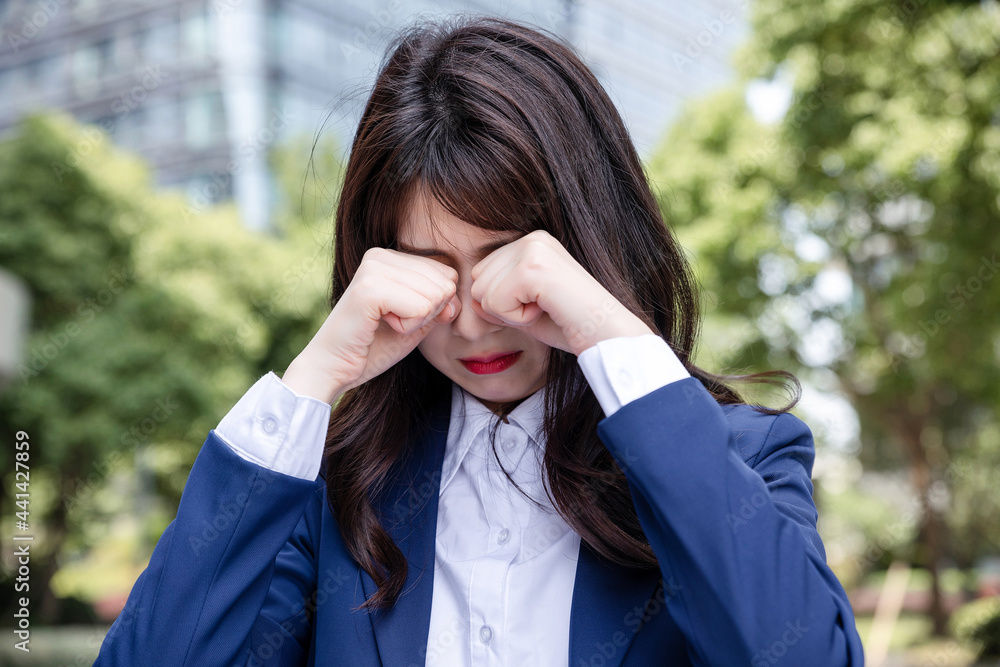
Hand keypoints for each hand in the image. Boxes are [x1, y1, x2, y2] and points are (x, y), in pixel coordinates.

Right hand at [284, 247, 460, 401]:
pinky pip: (421, 307)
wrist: (333, 369)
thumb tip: (455, 298)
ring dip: (415, 321)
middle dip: (426, 313)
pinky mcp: (370, 289)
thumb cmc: (374, 346)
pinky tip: (379, 327)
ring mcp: (373, 268)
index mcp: (391, 257)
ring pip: (435, 295)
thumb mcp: (417, 321)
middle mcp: (380, 255)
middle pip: (444, 283)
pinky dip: (407, 327)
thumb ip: (441, 304)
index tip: (399, 317)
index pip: (447, 274)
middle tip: (390, 323)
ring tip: (383, 324)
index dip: (435, 306)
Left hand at [468, 230, 654, 355]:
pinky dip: (517, 318)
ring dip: (511, 314)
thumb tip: (469, 298)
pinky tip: (546, 311)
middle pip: (477, 283)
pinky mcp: (533, 267)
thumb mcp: (524, 307)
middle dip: (502, 308)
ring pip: (482, 294)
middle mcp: (531, 239)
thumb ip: (496, 297)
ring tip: (546, 309)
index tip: (538, 306)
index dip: (502, 304)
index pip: (481, 275)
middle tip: (542, 309)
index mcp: (530, 243)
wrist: (606, 336)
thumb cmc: (569, 325)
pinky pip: (496, 302)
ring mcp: (534, 249)